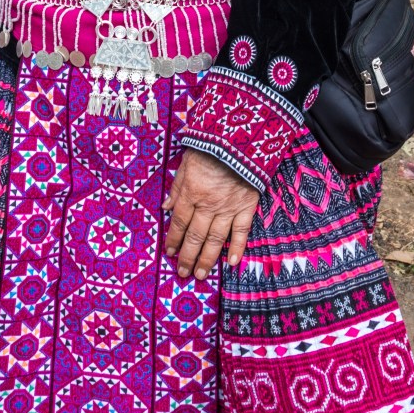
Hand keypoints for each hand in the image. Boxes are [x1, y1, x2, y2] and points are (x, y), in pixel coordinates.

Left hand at [163, 148, 258, 279]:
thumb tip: (166, 207)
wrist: (241, 139)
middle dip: (187, 256)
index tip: (169, 253)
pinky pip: (242, 231)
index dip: (173, 239)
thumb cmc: (211, 147)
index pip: (178, 222)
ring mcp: (229, 207)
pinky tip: (233, 263)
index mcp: (191, 192)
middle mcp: (208, 204)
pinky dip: (238, 247)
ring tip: (200, 274)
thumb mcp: (186, 161)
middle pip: (195, 236)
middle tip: (182, 272)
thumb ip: (177, 186)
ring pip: (216, 239)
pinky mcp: (247, 206)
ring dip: (207, 259)